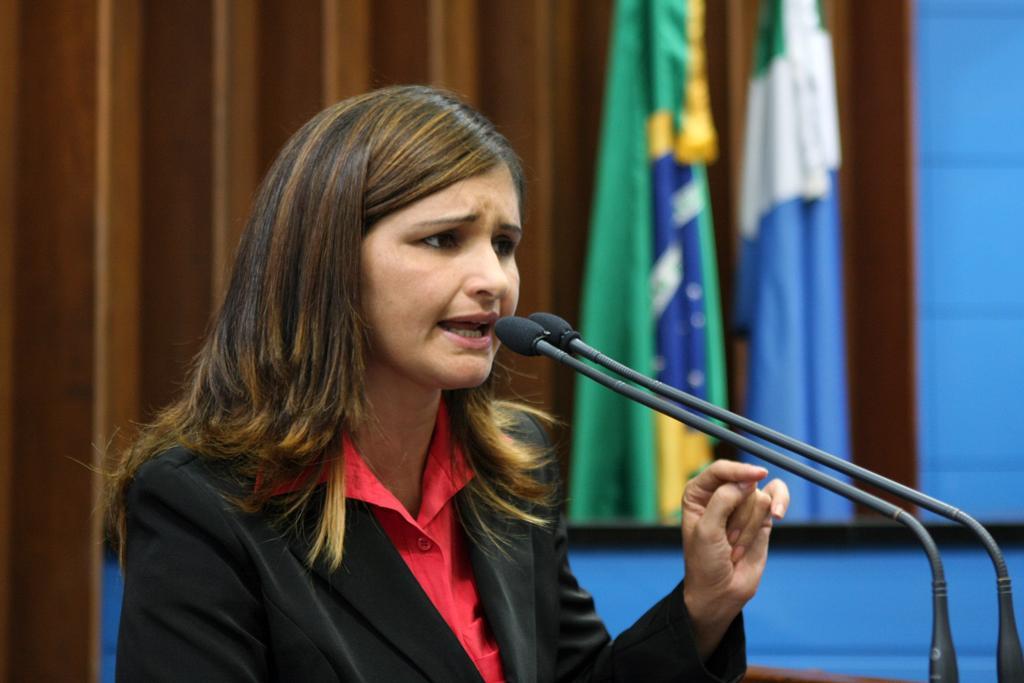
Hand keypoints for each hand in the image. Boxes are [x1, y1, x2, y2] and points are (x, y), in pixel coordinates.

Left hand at [680, 460, 789, 659]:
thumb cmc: (705, 561)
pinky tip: (779, 514)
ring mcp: (742, 504)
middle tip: (727, 541)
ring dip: (750, 527)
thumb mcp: (707, 530)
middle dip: (739, 517)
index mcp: (698, 492)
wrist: (721, 592)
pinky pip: (778, 496)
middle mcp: (720, 493)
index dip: (738, 471)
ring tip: (735, 545)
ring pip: (760, 497)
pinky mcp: (762, 517)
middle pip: (744, 486)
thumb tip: (748, 481)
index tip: (757, 475)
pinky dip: (782, 501)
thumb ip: (723, 501)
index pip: (720, 470)